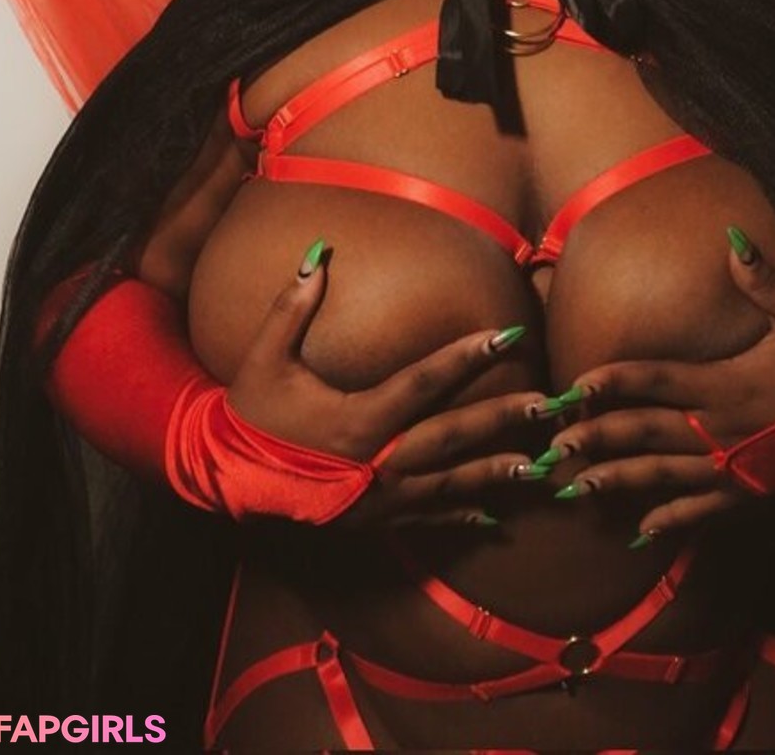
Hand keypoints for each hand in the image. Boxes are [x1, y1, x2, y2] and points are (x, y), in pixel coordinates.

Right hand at [228, 241, 543, 527]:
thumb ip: (293, 305)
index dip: (467, 356)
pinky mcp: (378, 522)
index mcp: (358, 420)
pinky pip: (430, 519)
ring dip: (499, 472)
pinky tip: (496, 516)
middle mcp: (377, 462)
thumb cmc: (251, 416)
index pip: (424, 381)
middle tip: (547, 403)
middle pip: (452, 436)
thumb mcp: (265, 358)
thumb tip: (318, 253)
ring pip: (452, 485)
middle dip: (503, 418)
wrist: (227, 483)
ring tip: (543, 463)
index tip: (505, 336)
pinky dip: (464, 515)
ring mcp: (381, 499)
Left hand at [546, 228, 774, 536]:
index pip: (657, 379)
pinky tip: (641, 531)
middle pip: (647, 432)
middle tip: (553, 445)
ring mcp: (736, 466)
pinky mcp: (751, 490)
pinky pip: (703, 510)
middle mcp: (723, 429)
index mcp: (728, 384)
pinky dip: (672, 521)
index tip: (574, 385)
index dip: (614, 381)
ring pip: (665, 476)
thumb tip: (731, 239)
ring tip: (577, 486)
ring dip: (619, 480)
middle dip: (597, 437)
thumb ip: (764, 280)